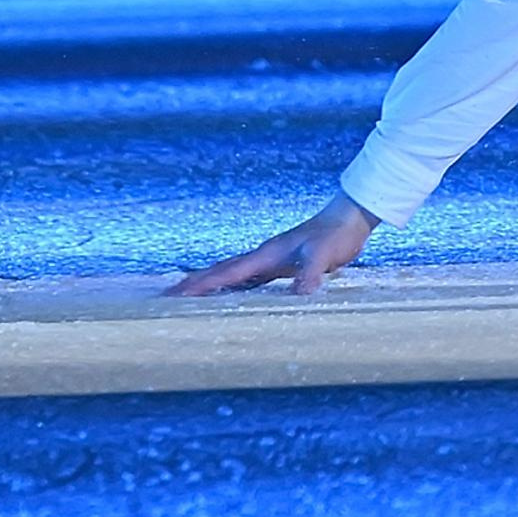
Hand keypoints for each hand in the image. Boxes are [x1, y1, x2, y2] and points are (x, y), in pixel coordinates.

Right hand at [175, 194, 378, 299]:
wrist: (349, 219)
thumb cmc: (336, 235)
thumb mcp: (324, 255)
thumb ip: (311, 273)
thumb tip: (300, 294)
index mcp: (266, 254)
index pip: (227, 272)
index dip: (201, 283)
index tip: (175, 292)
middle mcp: (263, 256)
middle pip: (222, 272)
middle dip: (195, 284)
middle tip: (168, 296)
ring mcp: (271, 260)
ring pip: (233, 276)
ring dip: (211, 286)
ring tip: (189, 298)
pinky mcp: (282, 265)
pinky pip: (250, 280)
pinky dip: (234, 288)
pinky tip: (231, 297)